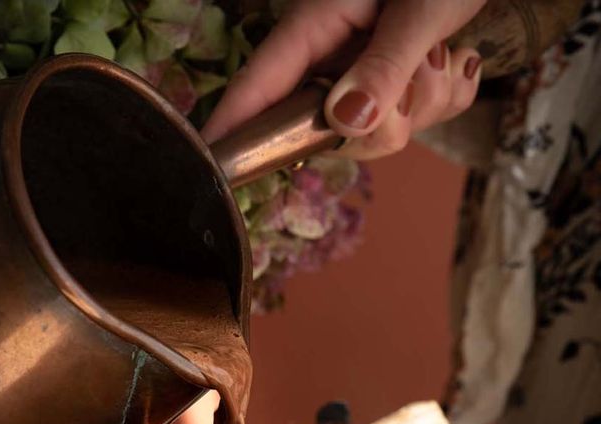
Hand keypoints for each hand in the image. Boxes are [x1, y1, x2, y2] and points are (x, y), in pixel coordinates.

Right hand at [202, 0, 486, 160]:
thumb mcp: (420, 11)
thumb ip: (384, 67)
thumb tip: (346, 121)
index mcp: (316, 28)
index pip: (259, 88)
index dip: (232, 129)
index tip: (208, 168)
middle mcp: (331, 59)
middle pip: (330, 131)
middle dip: (387, 120)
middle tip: (424, 69)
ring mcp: (358, 76)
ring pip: (375, 133)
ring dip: (424, 103)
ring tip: (444, 54)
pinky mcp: (389, 86)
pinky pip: (410, 123)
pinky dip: (442, 100)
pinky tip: (454, 61)